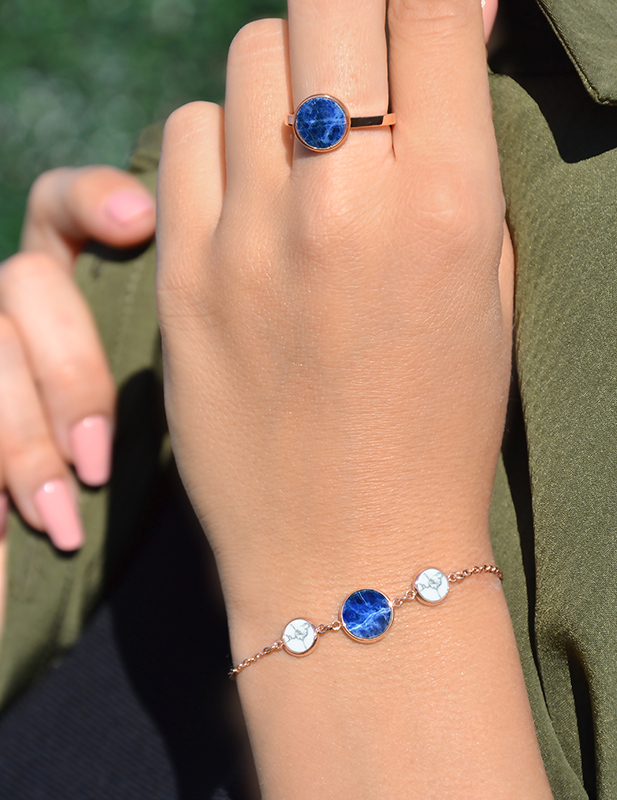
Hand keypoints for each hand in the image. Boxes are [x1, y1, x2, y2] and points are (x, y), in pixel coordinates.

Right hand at [0, 167, 155, 550]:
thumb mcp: (174, 403)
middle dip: (65, 374)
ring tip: (62, 515)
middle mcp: (23, 306)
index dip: (91, 199)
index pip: (66, 206)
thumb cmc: (170, 468)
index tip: (141, 221)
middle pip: (26, 283)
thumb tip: (224, 304)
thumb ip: (183, 345)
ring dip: (20, 442)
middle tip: (98, 460)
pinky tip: (6, 527)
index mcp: (77, 284)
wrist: (94, 552)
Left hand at [157, 2, 550, 796]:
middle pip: (326, 5)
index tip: (425, 27)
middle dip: (355, 20)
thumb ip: (465, 168)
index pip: (427, 13)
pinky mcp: (184, 275)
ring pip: (248, 62)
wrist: (348, 549)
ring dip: (284, 83)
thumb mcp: (487, 293)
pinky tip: (247, 195)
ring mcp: (249, 238)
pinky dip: (220, 144)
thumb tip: (444, 57)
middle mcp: (344, 205)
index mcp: (448, 207)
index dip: (428, 3)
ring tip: (304, 145)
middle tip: (364, 71)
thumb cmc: (440, 431)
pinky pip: (186, 141)